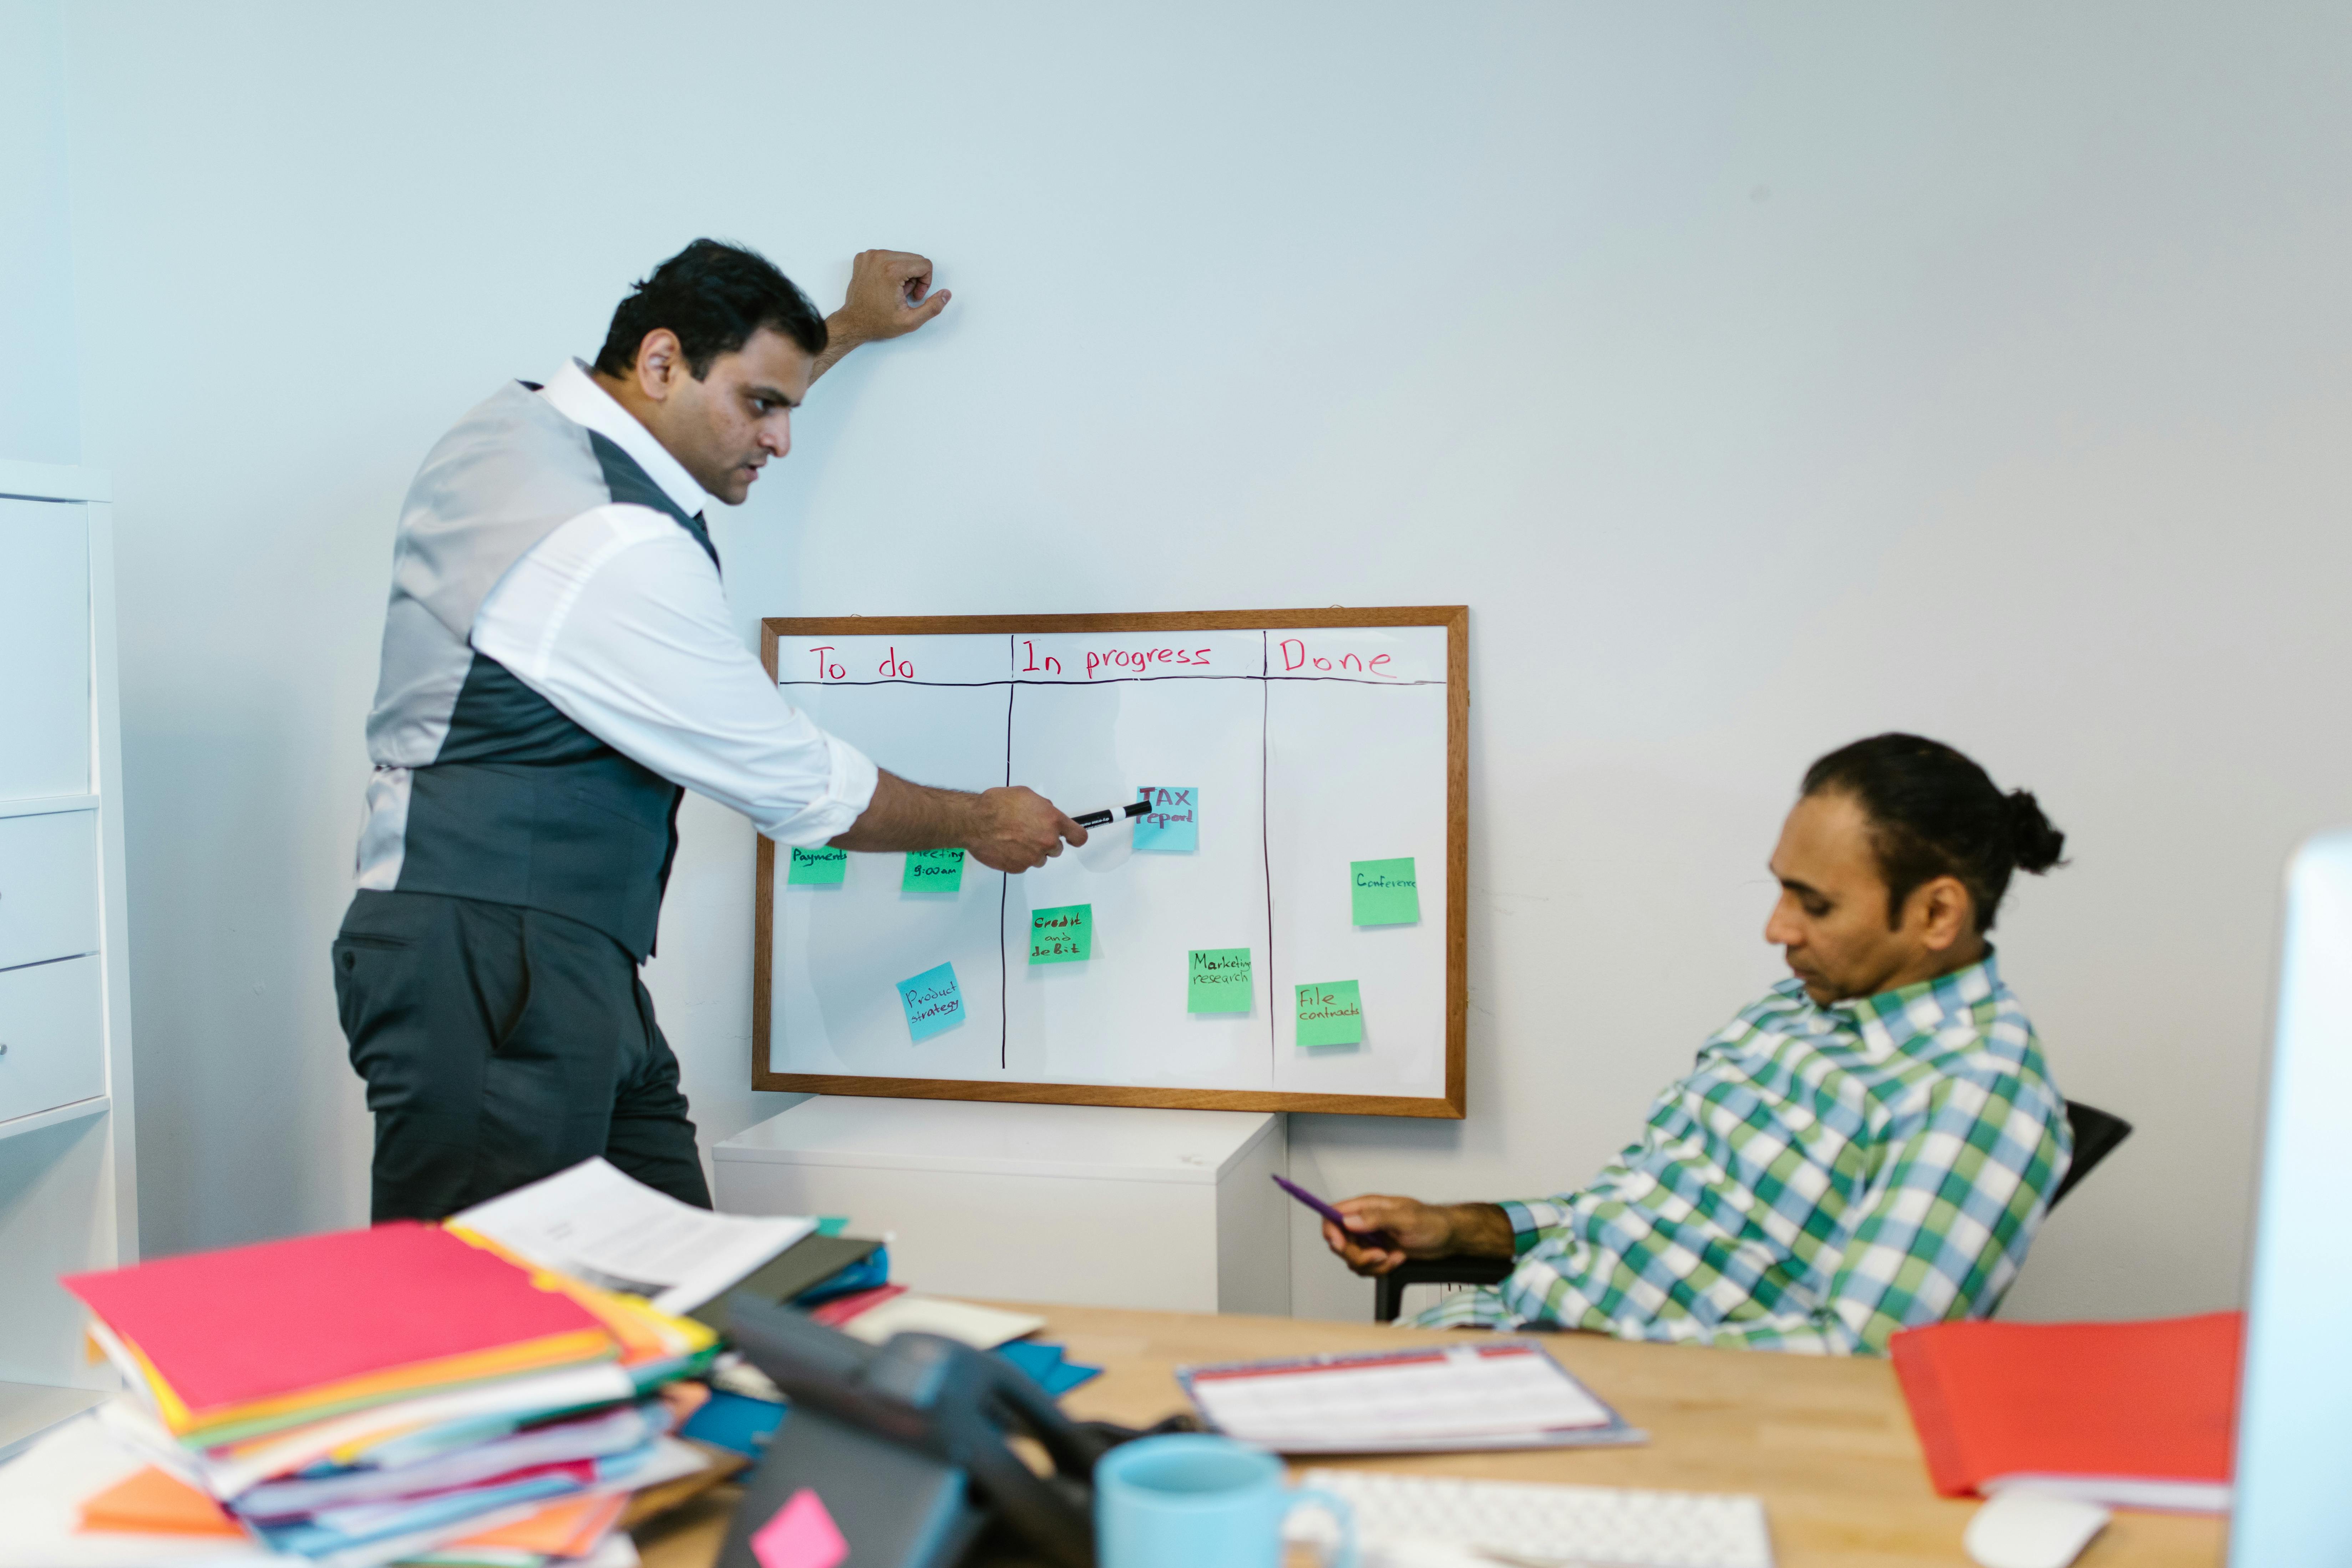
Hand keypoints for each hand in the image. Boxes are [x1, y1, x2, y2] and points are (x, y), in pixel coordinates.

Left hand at [830, 249, 949, 348]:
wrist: (853, 322)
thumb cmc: (878, 322)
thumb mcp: (910, 321)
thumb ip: (932, 307)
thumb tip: (946, 294)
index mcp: (892, 270)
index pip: (924, 264)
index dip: (925, 282)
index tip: (914, 296)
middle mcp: (879, 257)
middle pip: (914, 258)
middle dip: (915, 277)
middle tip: (904, 295)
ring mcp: (870, 256)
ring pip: (902, 256)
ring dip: (903, 273)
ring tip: (894, 290)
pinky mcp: (864, 257)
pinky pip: (887, 256)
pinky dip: (890, 269)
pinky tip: (884, 284)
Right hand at [964, 786, 1084, 872]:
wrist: (975, 822)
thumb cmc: (997, 804)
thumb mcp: (1026, 795)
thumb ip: (1042, 807)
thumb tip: (1046, 814)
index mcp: (1052, 821)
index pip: (1078, 836)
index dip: (1074, 838)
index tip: (1071, 838)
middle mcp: (1047, 841)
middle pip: (1057, 849)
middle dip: (1046, 842)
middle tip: (1028, 833)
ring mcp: (1033, 857)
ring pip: (1040, 858)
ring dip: (1032, 851)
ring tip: (1014, 840)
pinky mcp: (1019, 868)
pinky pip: (1024, 865)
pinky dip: (1017, 858)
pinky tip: (1005, 847)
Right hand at [1319, 1195, 1460, 1277]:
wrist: (1448, 1238)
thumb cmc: (1432, 1222)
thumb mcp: (1405, 1219)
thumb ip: (1375, 1218)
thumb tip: (1348, 1220)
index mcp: (1367, 1206)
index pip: (1334, 1214)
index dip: (1331, 1231)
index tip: (1342, 1245)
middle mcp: (1365, 1222)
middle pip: (1340, 1243)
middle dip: (1357, 1255)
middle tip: (1379, 1255)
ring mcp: (1371, 1240)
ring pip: (1353, 1259)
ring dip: (1373, 1264)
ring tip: (1394, 1257)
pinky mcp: (1378, 1254)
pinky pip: (1367, 1269)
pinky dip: (1382, 1269)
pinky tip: (1398, 1259)